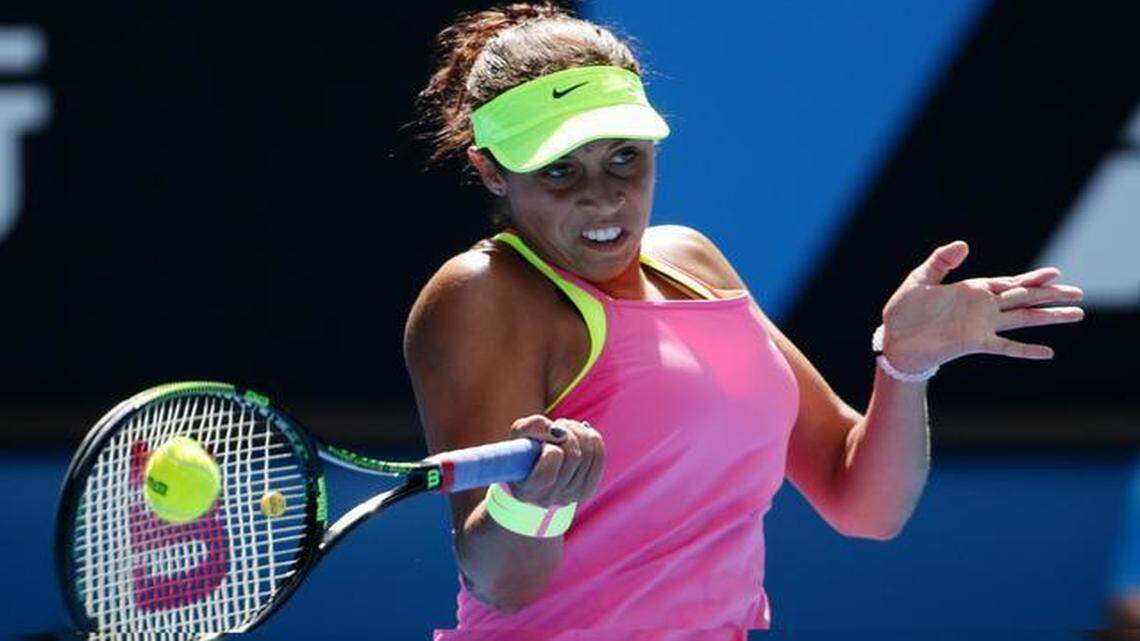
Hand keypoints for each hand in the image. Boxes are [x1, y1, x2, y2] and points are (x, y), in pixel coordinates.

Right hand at [506, 415, 604, 506]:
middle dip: (567, 433)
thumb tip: (558, 431)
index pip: (546, 474)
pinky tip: (580, 434)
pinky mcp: (587, 491)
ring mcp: (571, 497)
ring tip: (567, 428)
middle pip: (573, 457)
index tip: (544, 441)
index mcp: (527, 490)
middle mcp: (550, 498)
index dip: (550, 450)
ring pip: (588, 454)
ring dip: (579, 432)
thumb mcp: (519, 434)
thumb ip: (533, 427)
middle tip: (558, 425)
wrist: (533, 469)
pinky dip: (592, 439)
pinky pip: (598, 457)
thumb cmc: (523, 450)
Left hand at [880, 241, 1085, 372]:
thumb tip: (965, 244)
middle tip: (1079, 294)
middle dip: (1050, 295)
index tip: (1055, 273)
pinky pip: (1005, 346)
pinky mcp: (973, 343)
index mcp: (972, 290)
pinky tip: (1047, 352)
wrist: (893, 340)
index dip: (1032, 277)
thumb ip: (941, 262)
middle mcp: (982, 308)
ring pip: (1022, 319)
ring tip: (1077, 314)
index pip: (1008, 282)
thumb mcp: (920, 279)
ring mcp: (981, 326)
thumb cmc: (905, 311)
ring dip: (1048, 317)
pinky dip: (1026, 350)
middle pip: (1023, 299)